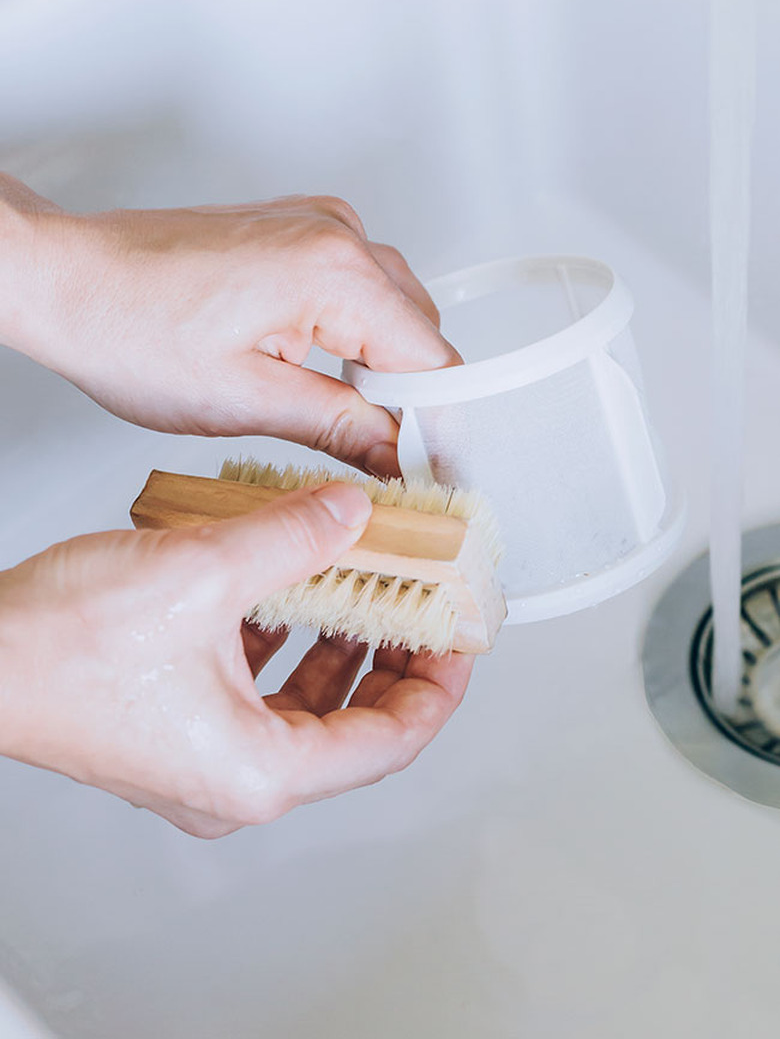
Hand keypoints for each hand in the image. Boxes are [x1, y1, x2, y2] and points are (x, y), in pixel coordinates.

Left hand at [0, 175, 458, 477]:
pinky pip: (357, 286)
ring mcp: (315, 226)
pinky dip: (353, 336)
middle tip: (383, 462)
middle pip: (420, 334)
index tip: (434, 473)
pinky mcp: (294, 231)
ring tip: (341, 420)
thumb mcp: (244, 400)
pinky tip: (320, 372)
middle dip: (410, 401)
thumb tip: (396, 454)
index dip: (440, 427)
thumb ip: (340, 428)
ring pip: (392, 311)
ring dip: (381, 369)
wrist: (67, 279)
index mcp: (334, 271)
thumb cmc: (127, 326)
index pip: (432, 361)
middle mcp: (335, 234)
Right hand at [0, 481, 471, 836]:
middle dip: (394, 662)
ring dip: (340, 648)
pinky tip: (288, 593)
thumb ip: (292, 536)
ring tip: (366, 590)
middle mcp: (235, 779)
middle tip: (423, 611)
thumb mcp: (202, 572)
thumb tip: (351, 513)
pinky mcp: (176, 728)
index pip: (391, 741)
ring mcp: (202, 757)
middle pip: (354, 728)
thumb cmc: (59, 649)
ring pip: (305, 708)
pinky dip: (285, 645)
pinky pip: (257, 693)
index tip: (462, 641)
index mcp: (260, 769)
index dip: (439, 686)